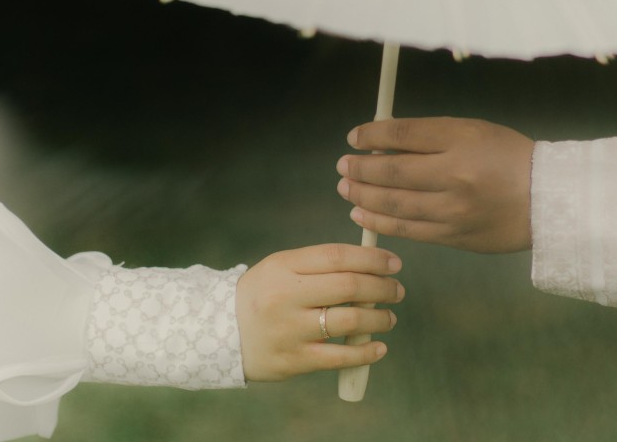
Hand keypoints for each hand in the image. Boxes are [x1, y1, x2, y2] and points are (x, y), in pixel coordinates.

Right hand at [235, 244, 402, 381]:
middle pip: (349, 286)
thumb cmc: (264, 295)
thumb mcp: (282, 268)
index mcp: (284, 266)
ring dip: (379, 318)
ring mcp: (290, 330)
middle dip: (382, 287)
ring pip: (349, 321)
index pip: (337, 256)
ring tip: (389, 318)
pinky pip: (339, 357)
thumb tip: (371, 264)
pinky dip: (365, 352)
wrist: (220, 333)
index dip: (372, 258)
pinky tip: (379, 347)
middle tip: (397, 290)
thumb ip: (321, 264)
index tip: (394, 263)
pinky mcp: (294, 360)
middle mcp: (286, 296)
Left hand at [336, 117, 533, 253]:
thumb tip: (382, 143)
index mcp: (462, 140)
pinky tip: (362, 213)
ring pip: (395, 204)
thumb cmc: (508, 158)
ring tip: (346, 188)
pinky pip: (408, 230)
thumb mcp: (473, 132)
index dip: (372, 135)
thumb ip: (430, 136)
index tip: (354, 137)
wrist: (548, 200)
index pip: (404, 134)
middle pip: (393, 172)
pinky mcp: (455, 237)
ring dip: (363, 195)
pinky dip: (380, 221)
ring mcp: (455, 210)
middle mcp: (456, 175)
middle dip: (360, 168)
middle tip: (343, 165)